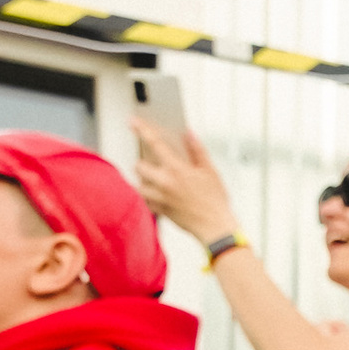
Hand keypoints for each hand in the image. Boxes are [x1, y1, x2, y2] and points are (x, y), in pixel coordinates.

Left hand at [132, 122, 238, 254]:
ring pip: (139, 185)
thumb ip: (197, 150)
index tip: (133, 122)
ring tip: (154, 179)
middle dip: (143, 162)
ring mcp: (160, 197)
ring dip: (143, 180)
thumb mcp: (210, 171)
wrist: (215, 227)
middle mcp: (164, 182)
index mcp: (177, 169)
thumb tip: (188, 134)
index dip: (142, 130)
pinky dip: (148, 196)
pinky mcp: (160, 210)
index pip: (154, 143)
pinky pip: (145, 201)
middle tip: (151, 162)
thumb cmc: (215, 200)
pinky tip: (157, 194)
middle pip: (139, 166)